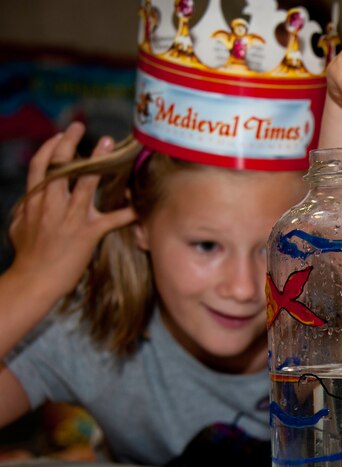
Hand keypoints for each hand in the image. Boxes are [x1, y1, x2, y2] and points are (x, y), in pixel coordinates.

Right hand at [8, 122, 136, 299]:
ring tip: (109, 144)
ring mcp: (71, 217)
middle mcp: (52, 203)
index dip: (49, 147)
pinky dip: (128, 212)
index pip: (40, 166)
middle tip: (81, 127)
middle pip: (60, 165)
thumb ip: (25, 210)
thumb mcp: (18, 227)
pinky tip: (140, 205)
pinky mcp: (88, 233)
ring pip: (86, 182)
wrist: (34, 280)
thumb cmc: (27, 256)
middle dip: (69, 142)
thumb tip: (26, 202)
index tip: (60, 135)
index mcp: (35, 200)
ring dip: (99, 161)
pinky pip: (112, 219)